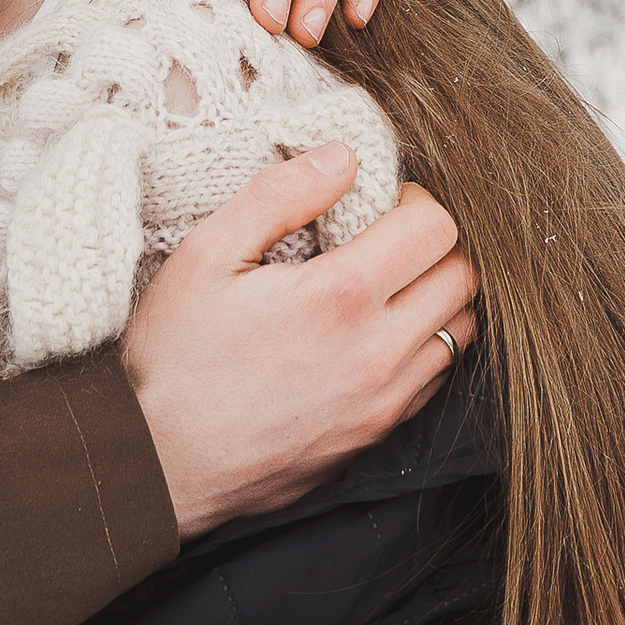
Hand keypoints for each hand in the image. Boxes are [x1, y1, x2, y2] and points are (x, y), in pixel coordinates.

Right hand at [121, 150, 475, 537]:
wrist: (161, 466)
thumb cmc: (174, 360)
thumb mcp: (205, 256)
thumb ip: (278, 196)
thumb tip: (341, 158)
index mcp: (339, 297)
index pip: (437, 228)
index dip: (416, 200)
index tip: (381, 201)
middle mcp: (378, 352)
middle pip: (463, 277)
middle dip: (436, 242)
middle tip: (390, 235)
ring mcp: (383, 401)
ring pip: (461, 331)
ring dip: (439, 295)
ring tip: (389, 282)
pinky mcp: (376, 436)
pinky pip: (436, 379)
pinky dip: (426, 345)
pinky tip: (377, 334)